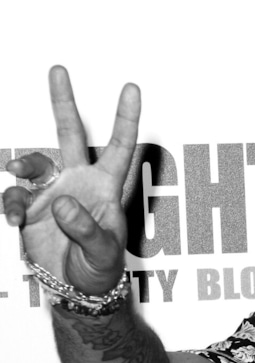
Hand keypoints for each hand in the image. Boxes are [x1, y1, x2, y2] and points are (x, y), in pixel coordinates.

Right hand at [3, 66, 139, 295]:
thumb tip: (62, 201)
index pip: (120, 147)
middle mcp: (79, 182)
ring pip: (35, 162)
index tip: (131, 87)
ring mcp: (53, 193)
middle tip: (58, 70)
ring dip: (24, 164)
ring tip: (15, 174)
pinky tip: (15, 221)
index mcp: (107, 187)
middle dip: (63, 102)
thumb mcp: (103, 253)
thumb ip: (86, 228)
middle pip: (70, 135)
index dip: (125, 118)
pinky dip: (11, 205)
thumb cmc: (101, 269)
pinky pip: (15, 196)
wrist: (77, 290)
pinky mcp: (32, 209)